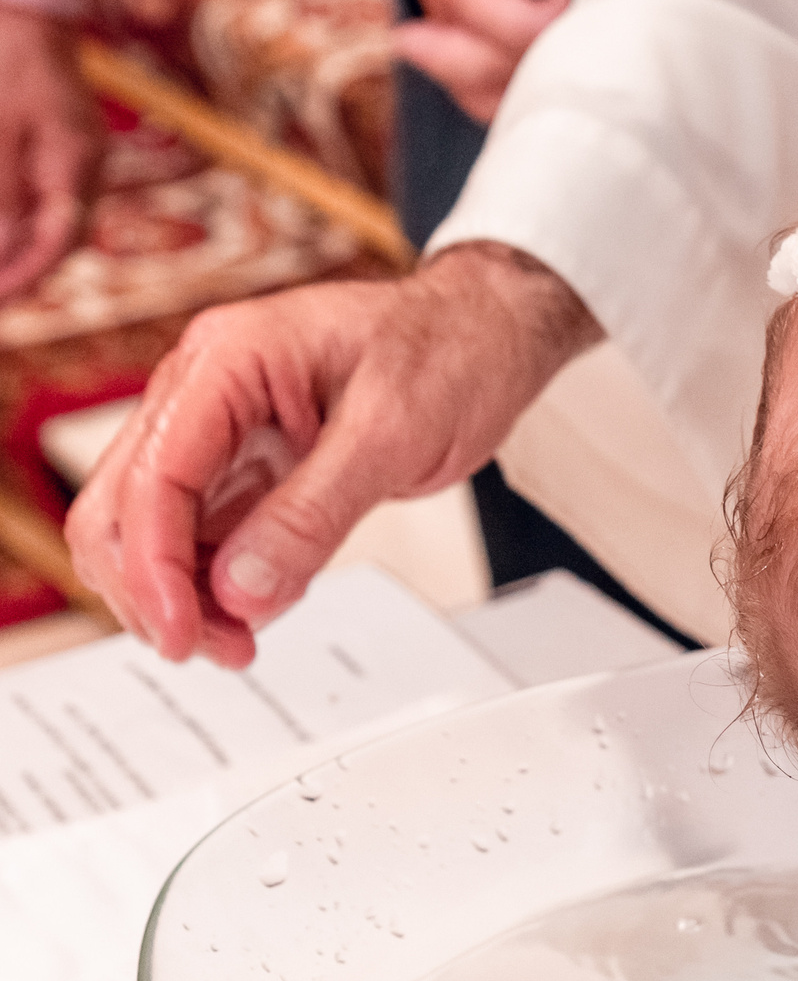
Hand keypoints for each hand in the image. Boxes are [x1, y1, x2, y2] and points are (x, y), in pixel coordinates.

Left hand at [0, 6, 104, 299]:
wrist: (27, 14)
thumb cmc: (10, 63)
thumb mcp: (1, 129)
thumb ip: (2, 191)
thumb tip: (3, 252)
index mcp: (78, 162)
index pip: (63, 238)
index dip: (29, 274)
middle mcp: (84, 169)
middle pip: (60, 238)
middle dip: (22, 272)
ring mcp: (74, 161)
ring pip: (49, 222)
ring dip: (18, 250)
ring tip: (0, 276)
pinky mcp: (56, 153)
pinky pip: (40, 200)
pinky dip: (18, 222)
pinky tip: (5, 237)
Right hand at [66, 243, 599, 665]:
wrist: (491, 332)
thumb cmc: (453, 349)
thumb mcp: (394, 432)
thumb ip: (314, 512)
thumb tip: (241, 590)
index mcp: (227, 359)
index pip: (154, 477)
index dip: (154, 567)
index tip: (185, 633)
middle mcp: (206, 391)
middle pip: (122, 507)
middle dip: (153, 588)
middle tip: (214, 648)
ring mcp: (223, 430)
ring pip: (154, 530)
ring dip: (182, 594)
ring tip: (240, 640)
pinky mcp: (253, 466)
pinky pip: (206, 535)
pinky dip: (217, 580)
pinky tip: (257, 607)